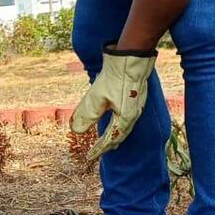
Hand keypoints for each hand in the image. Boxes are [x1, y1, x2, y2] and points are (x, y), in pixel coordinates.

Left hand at [71, 44, 156, 161]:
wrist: (131, 57)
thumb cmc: (115, 77)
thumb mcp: (96, 97)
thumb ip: (87, 115)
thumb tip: (76, 131)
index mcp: (125, 118)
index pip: (110, 140)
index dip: (99, 149)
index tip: (89, 157)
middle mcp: (134, 115)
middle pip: (120, 135)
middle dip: (109, 145)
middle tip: (98, 152)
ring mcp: (138, 106)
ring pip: (125, 127)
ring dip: (116, 135)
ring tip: (109, 142)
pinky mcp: (137, 98)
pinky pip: (128, 118)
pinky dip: (121, 124)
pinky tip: (117, 120)